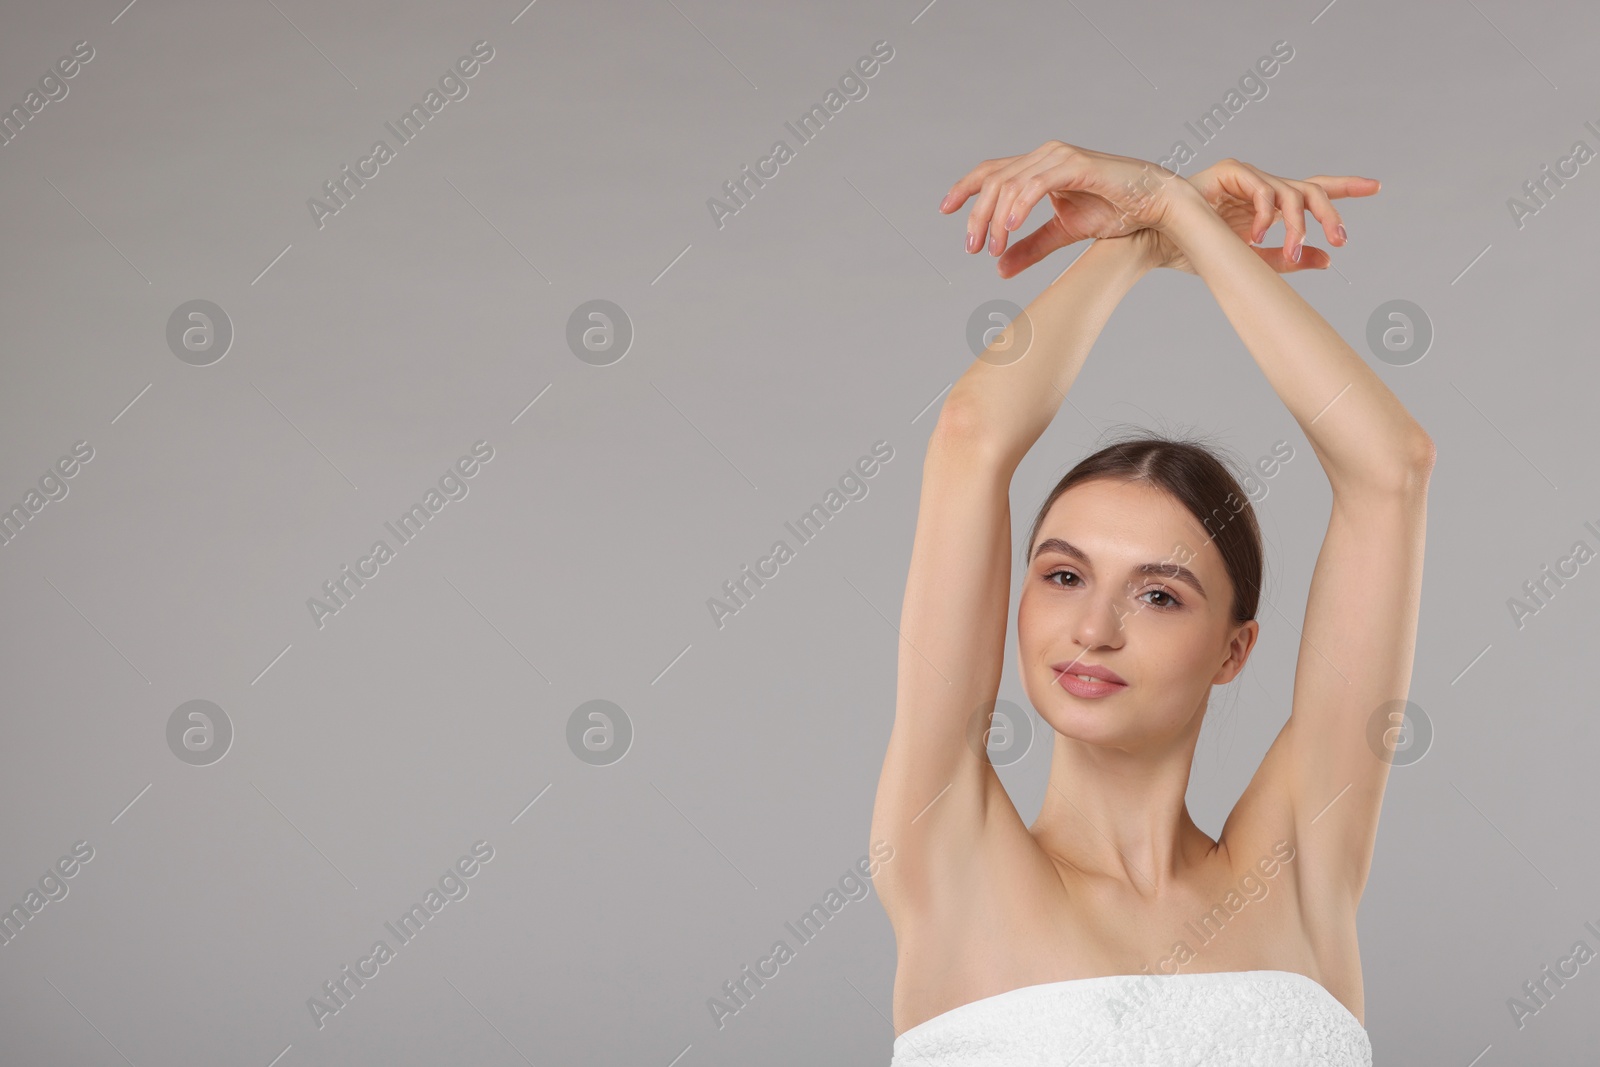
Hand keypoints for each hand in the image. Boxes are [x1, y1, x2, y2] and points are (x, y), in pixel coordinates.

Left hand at [938, 140, 1193, 277]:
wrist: (1156, 205)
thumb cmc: (1116, 211)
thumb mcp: (1064, 234)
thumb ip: (1031, 248)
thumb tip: (998, 268)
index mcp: (1039, 167)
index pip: (992, 171)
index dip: (965, 188)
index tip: (944, 210)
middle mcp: (1046, 156)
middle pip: (994, 179)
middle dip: (976, 214)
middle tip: (972, 248)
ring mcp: (1060, 157)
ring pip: (1010, 182)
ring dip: (995, 217)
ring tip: (992, 247)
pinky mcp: (1077, 165)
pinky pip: (1036, 183)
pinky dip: (1018, 204)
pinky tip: (1009, 227)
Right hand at [1134, 159, 1380, 273]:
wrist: (1159, 242)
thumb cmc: (1198, 250)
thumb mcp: (1254, 261)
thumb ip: (1290, 259)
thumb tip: (1328, 258)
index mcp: (1268, 204)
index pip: (1313, 189)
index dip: (1346, 187)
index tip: (1377, 186)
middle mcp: (1263, 186)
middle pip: (1310, 189)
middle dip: (1330, 213)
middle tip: (1340, 237)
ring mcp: (1248, 177)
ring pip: (1291, 193)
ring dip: (1295, 225)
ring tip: (1288, 251)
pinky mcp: (1232, 172)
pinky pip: (1262, 191)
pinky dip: (1265, 216)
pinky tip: (1255, 237)